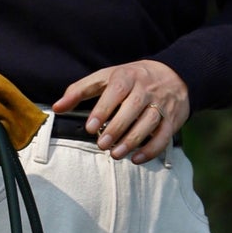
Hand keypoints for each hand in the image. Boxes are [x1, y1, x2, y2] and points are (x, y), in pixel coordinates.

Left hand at [51, 59, 189, 161]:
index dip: (102, 110)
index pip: (116, 91)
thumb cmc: (132, 78)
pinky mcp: (172, 119)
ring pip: (149, 122)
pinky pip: (164, 136)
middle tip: (102, 145)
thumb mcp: (106, 77)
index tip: (90, 127)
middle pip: (133, 108)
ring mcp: (161, 104)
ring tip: (116, 154)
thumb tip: (57, 107)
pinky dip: (151, 149)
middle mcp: (146, 89)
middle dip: (116, 128)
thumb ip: (80, 91)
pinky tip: (136, 158)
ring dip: (132, 141)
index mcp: (127, 76)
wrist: (174, 74)